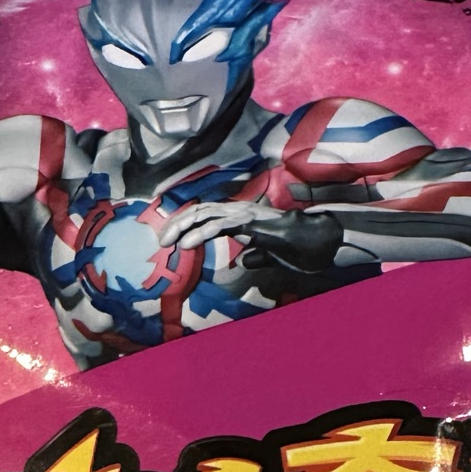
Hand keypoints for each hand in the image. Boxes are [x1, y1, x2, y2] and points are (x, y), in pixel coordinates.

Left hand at [156, 197, 279, 252]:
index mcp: (237, 216)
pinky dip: (199, 234)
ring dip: (182, 227)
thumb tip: (242, 261)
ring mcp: (241, 212)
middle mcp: (236, 210)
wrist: (309, 241)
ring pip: (203, 214)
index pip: (203, 213)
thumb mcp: (265, 254)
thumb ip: (252, 256)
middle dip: (177, 223)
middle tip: (162, 240)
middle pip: (198, 210)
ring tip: (168, 242)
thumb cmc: (290, 246)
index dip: (184, 223)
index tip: (170, 239)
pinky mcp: (245, 221)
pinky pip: (217, 225)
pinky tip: (186, 245)